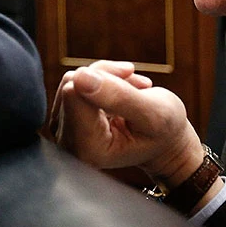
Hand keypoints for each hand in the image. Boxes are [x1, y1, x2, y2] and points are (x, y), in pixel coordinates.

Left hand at [48, 61, 204, 185]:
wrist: (162, 142)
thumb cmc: (162, 132)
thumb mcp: (153, 114)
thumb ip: (119, 97)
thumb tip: (79, 77)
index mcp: (88, 149)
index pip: (74, 94)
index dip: (104, 79)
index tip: (133, 87)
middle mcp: (67, 144)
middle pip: (72, 84)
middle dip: (107, 77)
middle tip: (139, 87)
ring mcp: (62, 131)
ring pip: (74, 78)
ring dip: (107, 77)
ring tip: (133, 90)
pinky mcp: (64, 117)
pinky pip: (75, 80)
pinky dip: (101, 79)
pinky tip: (122, 91)